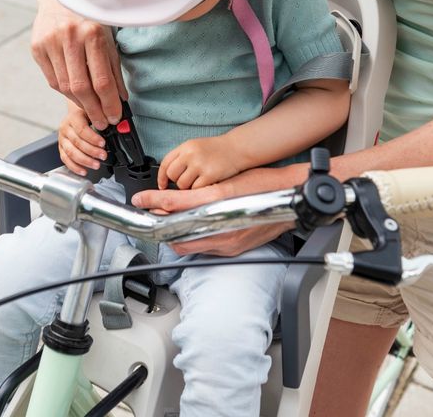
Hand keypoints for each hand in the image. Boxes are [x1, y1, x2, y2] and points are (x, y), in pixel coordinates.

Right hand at [31, 0, 126, 129]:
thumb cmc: (91, 18)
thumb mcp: (109, 39)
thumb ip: (114, 70)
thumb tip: (120, 100)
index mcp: (93, 33)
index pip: (102, 80)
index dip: (109, 104)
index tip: (115, 118)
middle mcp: (70, 37)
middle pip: (81, 87)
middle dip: (94, 110)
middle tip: (102, 123)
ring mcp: (50, 41)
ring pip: (64, 86)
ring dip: (79, 103)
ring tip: (91, 111)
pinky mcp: (37, 47)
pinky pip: (52, 79)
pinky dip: (65, 92)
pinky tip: (75, 95)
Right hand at [57, 106, 107, 176]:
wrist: (75, 114)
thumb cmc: (86, 114)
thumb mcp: (94, 113)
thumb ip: (102, 119)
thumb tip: (117, 125)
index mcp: (74, 117)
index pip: (82, 129)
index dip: (92, 138)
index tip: (103, 144)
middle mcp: (66, 128)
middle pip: (77, 142)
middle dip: (91, 151)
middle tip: (103, 155)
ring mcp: (62, 139)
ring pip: (71, 152)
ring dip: (85, 160)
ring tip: (96, 165)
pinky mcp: (61, 148)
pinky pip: (66, 159)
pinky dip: (75, 167)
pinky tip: (84, 170)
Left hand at [132, 165, 305, 255]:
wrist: (291, 199)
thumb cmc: (264, 185)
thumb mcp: (227, 182)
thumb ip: (198, 193)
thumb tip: (172, 199)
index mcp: (220, 204)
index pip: (177, 204)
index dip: (155, 201)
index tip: (141, 199)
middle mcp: (223, 228)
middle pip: (178, 234)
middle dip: (161, 225)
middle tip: (152, 212)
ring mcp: (228, 242)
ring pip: (188, 244)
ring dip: (175, 234)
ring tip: (168, 219)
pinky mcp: (233, 249)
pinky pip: (204, 249)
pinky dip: (192, 239)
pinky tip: (192, 228)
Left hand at [157, 136, 241, 189]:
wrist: (237, 148)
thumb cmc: (217, 149)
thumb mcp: (196, 147)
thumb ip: (182, 157)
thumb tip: (168, 175)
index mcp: (186, 147)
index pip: (165, 163)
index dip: (161, 177)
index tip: (162, 185)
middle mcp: (190, 154)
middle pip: (172, 175)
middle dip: (177, 181)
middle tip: (188, 180)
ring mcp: (200, 165)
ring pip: (182, 184)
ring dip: (189, 187)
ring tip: (199, 180)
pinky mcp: (209, 175)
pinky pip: (195, 189)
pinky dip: (199, 189)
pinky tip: (206, 182)